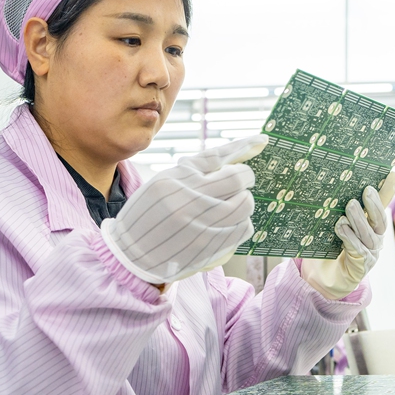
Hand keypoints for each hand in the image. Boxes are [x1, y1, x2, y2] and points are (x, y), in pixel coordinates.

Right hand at [101, 135, 267, 284]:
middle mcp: (190, 201)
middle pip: (237, 180)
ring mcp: (202, 226)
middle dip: (243, 178)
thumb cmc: (152, 211)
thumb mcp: (167, 179)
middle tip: (234, 184)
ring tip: (224, 205)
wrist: (132, 253)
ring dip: (241, 201)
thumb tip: (243, 149)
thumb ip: (201, 165)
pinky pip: (244, 228)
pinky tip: (224, 223)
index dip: (243, 147)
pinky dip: (240, 223)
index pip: (218, 157)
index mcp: (176, 180)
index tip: (261, 140)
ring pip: (245, 205)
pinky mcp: (211, 247)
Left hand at [300, 172, 394, 299]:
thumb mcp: (344, 224)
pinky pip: (356, 249)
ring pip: (367, 235)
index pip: (384, 206)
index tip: (392, 175)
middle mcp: (377, 239)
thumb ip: (348, 208)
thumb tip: (345, 185)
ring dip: (359, 220)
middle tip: (366, 191)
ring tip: (350, 206)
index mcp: (375, 227)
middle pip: (379, 221)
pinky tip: (341, 227)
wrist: (333, 276)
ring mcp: (371, 253)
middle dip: (374, 205)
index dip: (389, 192)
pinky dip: (349, 237)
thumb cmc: (339, 245)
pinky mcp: (361, 265)